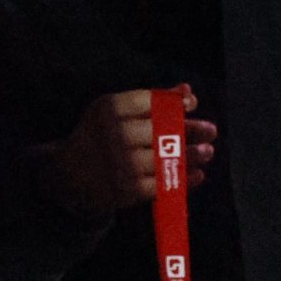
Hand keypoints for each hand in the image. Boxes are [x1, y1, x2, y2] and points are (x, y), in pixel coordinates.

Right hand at [37, 89, 217, 220]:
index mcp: (109, 109)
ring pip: (166, 158)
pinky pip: (163, 183)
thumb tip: (187, 90)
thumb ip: (152, 101)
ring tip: (207, 153)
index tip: (193, 104)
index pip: (150, 101)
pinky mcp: (127, 189)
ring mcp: (121, 163)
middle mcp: (114, 134)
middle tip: (211, 131)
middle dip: (190, 130)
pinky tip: (196, 175)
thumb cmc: (99, 137)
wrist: (69, 177)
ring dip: (192, 155)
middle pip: (162, 129)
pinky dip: (183, 180)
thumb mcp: (116, 113)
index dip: (175, 102)